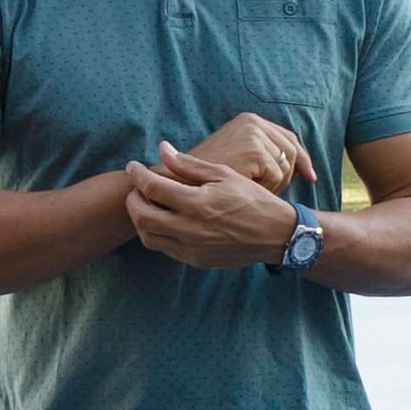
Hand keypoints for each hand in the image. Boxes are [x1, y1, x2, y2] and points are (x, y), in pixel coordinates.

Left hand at [125, 144, 301, 270]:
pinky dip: (158, 234)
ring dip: (142, 219)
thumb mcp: (224, 175)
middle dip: (133, 199)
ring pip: (148, 237)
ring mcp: (192, 248)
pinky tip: (167, 221)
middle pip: (141, 216)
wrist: (277, 235)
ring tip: (150, 206)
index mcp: (197, 203)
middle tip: (138, 188)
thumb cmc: (252, 199)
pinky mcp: (196, 260)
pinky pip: (165, 249)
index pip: (151, 187)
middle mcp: (190, 229)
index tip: (134, 166)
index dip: (137, 174)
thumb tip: (162, 149)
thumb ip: (189, 164)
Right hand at [191, 111, 313, 192]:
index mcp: (250, 121)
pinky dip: (268, 188)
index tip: (310, 176)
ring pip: (286, 167)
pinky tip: (250, 191)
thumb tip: (302, 169)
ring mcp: (254, 135)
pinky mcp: (254, 151)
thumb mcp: (239, 157)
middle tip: (280, 192)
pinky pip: (277, 176)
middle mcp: (254, 122)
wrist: (181, 180)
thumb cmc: (210, 176)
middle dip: (292, 174)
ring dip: (277, 184)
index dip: (302, 158)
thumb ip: (265, 155)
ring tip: (256, 191)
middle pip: (292, 151)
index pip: (288, 138)